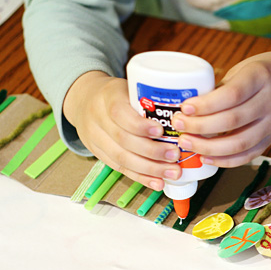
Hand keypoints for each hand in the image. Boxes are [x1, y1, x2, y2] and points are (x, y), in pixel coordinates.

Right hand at [63, 71, 180, 190]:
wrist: (84, 100)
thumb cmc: (116, 94)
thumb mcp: (129, 86)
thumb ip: (150, 98)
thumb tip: (187, 111)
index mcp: (107, 97)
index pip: (119, 113)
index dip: (140, 125)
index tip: (160, 132)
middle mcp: (98, 119)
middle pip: (123, 140)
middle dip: (152, 151)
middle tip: (175, 155)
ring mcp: (96, 139)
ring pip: (122, 158)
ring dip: (150, 169)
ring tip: (172, 172)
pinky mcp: (99, 155)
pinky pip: (120, 169)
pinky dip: (141, 178)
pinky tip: (158, 183)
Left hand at [172, 47, 270, 167]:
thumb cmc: (265, 71)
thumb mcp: (245, 68)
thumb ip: (221, 87)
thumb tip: (188, 107)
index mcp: (260, 77)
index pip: (231, 95)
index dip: (205, 105)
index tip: (184, 107)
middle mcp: (270, 101)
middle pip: (233, 121)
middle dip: (200, 127)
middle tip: (179, 126)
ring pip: (240, 143)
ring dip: (209, 148)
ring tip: (187, 143)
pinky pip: (249, 155)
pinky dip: (226, 160)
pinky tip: (206, 158)